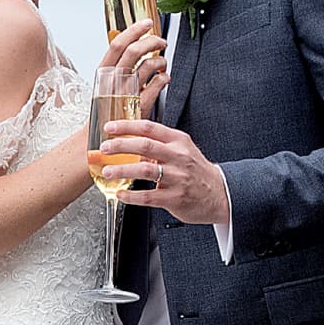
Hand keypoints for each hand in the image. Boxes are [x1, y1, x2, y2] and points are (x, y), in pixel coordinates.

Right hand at [98, 19, 167, 119]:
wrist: (102, 140)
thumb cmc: (105, 113)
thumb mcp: (105, 87)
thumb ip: (116, 69)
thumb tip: (132, 48)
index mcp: (102, 74)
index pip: (117, 45)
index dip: (134, 31)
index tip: (146, 23)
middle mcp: (113, 82)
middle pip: (134, 51)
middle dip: (151, 41)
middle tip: (160, 42)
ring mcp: (126, 94)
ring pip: (149, 66)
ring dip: (160, 61)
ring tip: (162, 64)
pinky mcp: (140, 107)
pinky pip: (158, 84)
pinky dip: (164, 78)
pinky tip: (164, 80)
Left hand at [98, 116, 230, 225]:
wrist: (220, 194)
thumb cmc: (196, 172)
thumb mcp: (182, 151)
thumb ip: (159, 146)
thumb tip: (130, 144)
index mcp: (178, 141)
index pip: (149, 127)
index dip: (126, 126)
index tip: (109, 128)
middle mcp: (178, 156)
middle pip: (144, 145)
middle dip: (120, 145)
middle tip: (104, 149)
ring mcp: (177, 177)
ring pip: (145, 170)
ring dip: (122, 169)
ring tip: (107, 171)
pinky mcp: (175, 198)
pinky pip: (148, 196)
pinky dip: (131, 196)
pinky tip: (121, 194)